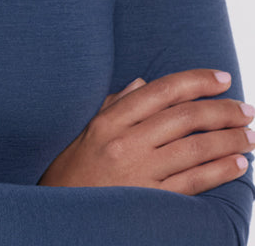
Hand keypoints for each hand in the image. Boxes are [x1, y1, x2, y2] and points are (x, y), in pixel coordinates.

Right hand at [39, 69, 252, 194]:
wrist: (60, 216)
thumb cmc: (73, 173)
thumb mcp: (87, 132)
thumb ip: (116, 106)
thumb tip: (143, 85)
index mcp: (110, 120)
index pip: (162, 91)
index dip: (196, 81)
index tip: (223, 78)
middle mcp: (125, 141)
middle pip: (185, 117)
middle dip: (222, 111)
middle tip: (247, 109)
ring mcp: (139, 172)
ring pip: (195, 148)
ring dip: (229, 140)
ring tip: (249, 136)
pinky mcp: (151, 201)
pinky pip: (194, 182)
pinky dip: (221, 171)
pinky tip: (238, 164)